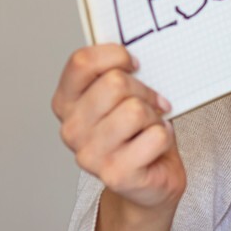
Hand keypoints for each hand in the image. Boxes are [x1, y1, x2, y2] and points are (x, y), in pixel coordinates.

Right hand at [52, 44, 185, 230]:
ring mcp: (90, 155)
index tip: (133, 64)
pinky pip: (156, 136)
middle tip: (150, 104)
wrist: (149, 182)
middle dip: (144, 90)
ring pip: (136, 110)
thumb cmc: (137, 132)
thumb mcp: (121, 96)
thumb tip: (136, 48)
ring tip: (150, 127)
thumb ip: (116, 73)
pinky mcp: (115, 175)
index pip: (82, 62)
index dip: (115, 55)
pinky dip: (165, 137)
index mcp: (66, 103)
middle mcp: (71, 130)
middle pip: (115, 83)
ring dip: (154, 116)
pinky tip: (155, 146)